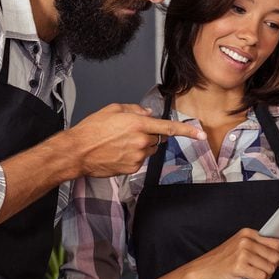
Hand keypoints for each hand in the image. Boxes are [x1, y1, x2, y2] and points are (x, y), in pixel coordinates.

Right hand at [64, 103, 205, 177]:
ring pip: (149, 150)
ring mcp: (138, 156)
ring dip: (141, 146)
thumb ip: (134, 110)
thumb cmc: (91, 130)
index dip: (187, 132)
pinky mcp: (132, 168)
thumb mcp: (113, 109)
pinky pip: (140, 161)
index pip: (169, 128)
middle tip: (129, 133)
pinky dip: (133, 157)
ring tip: (120, 143)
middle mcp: (141, 141)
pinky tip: (117, 153)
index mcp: (139, 124)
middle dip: (149, 135)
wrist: (78, 152)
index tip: (200, 134)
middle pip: (157, 139)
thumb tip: (146, 114)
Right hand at [185, 228, 278, 278]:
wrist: (203, 269)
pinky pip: (262, 276)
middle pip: (277, 255)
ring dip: (266, 276)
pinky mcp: (239, 266)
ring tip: (255, 275)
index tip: (275, 260)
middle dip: (273, 266)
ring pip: (271, 267)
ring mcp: (242, 252)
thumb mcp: (244, 247)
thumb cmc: (224, 259)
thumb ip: (265, 245)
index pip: (277, 241)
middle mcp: (246, 240)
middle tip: (263, 270)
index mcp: (248, 233)